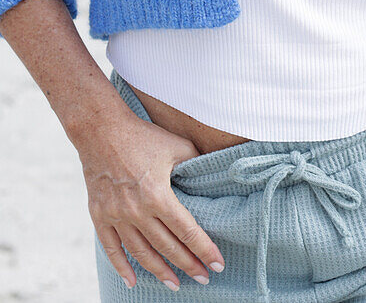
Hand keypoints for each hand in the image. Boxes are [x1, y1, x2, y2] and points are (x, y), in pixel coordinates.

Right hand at [77, 110, 225, 290]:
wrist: (102, 130)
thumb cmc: (143, 136)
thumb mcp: (177, 146)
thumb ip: (195, 164)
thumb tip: (210, 177)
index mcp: (158, 195)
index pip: (187, 231)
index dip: (204, 250)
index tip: (217, 265)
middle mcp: (137, 211)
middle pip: (167, 247)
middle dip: (188, 265)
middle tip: (203, 278)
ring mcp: (116, 216)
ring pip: (141, 253)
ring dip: (159, 271)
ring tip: (175, 284)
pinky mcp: (100, 216)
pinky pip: (111, 248)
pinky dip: (122, 267)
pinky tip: (133, 281)